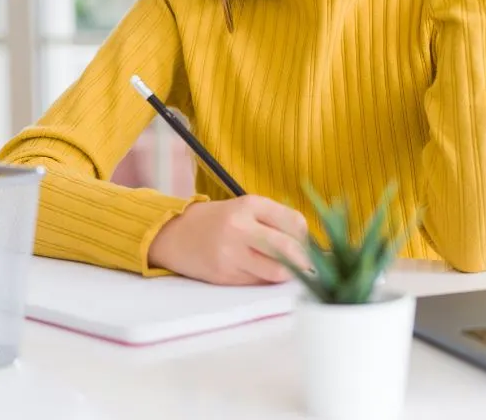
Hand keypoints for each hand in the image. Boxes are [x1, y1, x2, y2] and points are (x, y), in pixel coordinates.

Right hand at [147, 196, 310, 284]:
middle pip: (290, 248)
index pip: (295, 222)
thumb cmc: (218, 220)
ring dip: (288, 273)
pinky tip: (261, 271)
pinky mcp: (224, 274)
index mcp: (250, 204)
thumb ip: (275, 221)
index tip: (306, 244)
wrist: (174, 233)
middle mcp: (240, 226)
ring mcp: (231, 252)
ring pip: (277, 271)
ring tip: (287, 269)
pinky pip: (258, 281)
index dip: (306, 237)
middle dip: (305, 260)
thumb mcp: (245, 208)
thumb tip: (310, 246)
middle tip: (309, 264)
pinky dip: (266, 279)